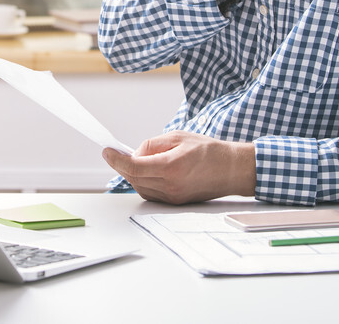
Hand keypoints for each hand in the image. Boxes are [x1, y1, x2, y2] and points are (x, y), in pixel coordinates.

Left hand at [103, 131, 255, 204]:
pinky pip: (150, 194)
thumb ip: (153, 144)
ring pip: (140, 187)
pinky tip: (146, 172)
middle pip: (133, 178)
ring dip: (132, 175)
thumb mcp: (178, 137)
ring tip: (135, 161)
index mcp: (171, 167)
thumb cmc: (209, 151)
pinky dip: (142, 183)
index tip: (107, 151)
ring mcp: (173, 197)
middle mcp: (170, 186)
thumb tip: (135, 153)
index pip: (134, 166)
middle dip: (122, 166)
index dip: (116, 159)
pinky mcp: (175, 202)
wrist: (231, 170)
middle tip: (116, 154)